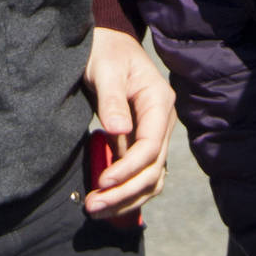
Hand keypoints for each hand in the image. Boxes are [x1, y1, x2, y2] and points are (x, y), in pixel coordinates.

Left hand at [81, 25, 175, 218]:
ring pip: (151, 178)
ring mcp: (155, 133)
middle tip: (93, 206)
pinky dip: (128, 191)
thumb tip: (119, 131)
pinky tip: (107, 201)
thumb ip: (112, 100)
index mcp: (159, 102)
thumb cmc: (105, 52)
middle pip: (153, 169)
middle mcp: (162, 121)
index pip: (150, 147)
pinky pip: (142, 174)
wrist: (108, 45)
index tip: (102, 182)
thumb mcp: (105, 69)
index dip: (128, 169)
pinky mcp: (142, 142)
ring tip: (97, 210)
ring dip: (127, 199)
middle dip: (124, 192)